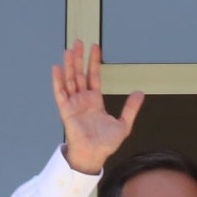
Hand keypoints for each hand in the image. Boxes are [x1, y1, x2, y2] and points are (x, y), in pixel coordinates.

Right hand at [53, 40, 145, 175]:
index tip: (95, 47)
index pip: (93, 77)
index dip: (93, 62)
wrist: (95, 155)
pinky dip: (58, 81)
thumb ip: (131, 108)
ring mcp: (73, 104)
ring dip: (69, 64)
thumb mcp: (124, 124)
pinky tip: (57, 68)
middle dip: (79, 58)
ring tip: (69, 49)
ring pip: (70, 80)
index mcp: (95, 101)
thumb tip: (140, 93)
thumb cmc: (106, 143)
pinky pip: (60, 93)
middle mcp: (82, 100)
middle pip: (79, 74)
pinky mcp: (66, 111)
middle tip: (79, 42)